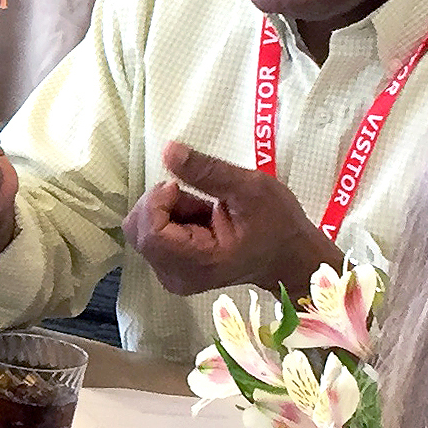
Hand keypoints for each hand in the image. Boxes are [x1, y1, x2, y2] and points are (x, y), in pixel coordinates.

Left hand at [123, 140, 337, 299]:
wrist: (289, 256)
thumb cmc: (277, 224)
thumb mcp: (250, 189)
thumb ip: (207, 171)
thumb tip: (167, 150)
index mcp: (199, 264)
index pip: (150, 232)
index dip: (157, 202)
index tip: (181, 186)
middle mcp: (177, 277)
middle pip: (138, 230)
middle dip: (162, 204)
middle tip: (199, 199)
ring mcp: (172, 276)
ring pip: (142, 230)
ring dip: (168, 210)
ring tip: (206, 212)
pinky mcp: (171, 270)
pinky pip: (152, 235)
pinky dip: (171, 219)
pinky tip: (200, 221)